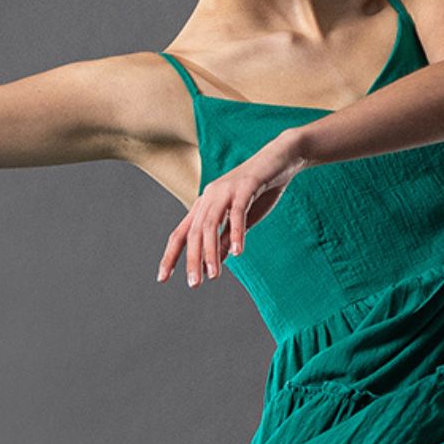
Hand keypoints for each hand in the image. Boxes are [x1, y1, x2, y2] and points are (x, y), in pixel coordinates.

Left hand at [158, 129, 308, 287]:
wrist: (281, 158)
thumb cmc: (260, 190)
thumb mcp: (242, 220)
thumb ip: (228, 237)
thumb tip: (217, 260)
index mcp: (205, 205)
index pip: (181, 234)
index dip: (171, 256)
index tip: (162, 278)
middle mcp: (209, 196)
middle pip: (194, 232)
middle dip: (192, 260)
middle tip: (194, 284)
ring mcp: (226, 190)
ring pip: (211, 224)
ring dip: (211, 251)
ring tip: (213, 274)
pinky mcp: (245, 186)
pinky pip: (237, 212)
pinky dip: (236, 232)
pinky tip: (238, 252)